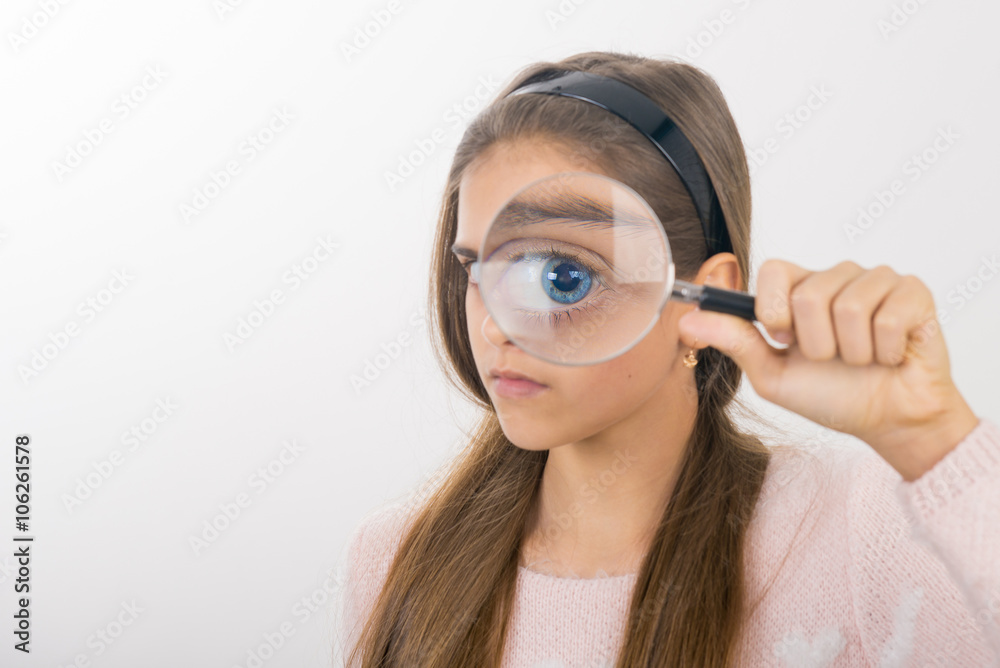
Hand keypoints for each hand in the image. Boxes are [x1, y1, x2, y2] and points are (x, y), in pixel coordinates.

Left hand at [677, 259, 979, 480]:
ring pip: (850, 306)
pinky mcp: (914, 293)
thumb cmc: (831, 396)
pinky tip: (890, 356)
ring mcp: (877, 280)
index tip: (782, 338)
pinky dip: (885, 351)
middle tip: (831, 358)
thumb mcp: (772, 374)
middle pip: (810, 293)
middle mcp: (837, 276)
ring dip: (852, 351)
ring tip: (862, 359)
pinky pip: (888, 317)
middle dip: (816, 343)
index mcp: (799, 290)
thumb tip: (685, 320)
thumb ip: (734, 342)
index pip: (772, 269)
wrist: (889, 420)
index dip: (773, 307)